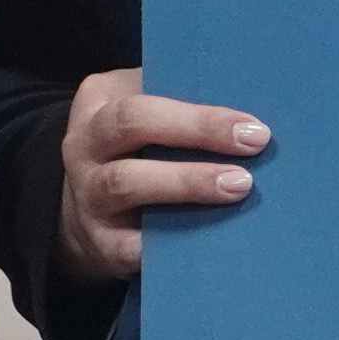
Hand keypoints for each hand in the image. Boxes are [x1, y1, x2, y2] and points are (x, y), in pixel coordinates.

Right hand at [56, 63, 268, 281]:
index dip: (197, 111)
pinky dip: (171, 244)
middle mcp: (84, 146)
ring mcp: (88, 196)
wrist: (89, 214)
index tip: (250, 123)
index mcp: (99, 103)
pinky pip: (131, 245)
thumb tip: (248, 115)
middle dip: (197, 131)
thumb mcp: (146, 117)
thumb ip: (183, 105)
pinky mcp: (100, 244)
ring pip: (126, 182)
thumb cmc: (137, 154)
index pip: (143, 93)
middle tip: (254, 143)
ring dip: (187, 183)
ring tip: (238, 185)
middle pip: (130, 124)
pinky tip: (211, 240)